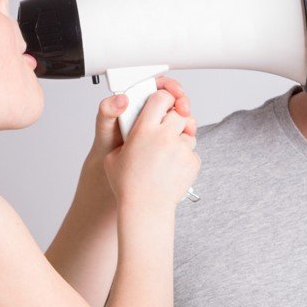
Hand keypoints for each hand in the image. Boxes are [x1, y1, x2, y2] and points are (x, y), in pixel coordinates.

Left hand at [89, 76, 193, 161]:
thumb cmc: (108, 143)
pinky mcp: (164, 133)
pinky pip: (178, 127)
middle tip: (183, 109)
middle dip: (181, 100)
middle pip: (171, 96)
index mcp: (135, 99)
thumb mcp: (104, 126)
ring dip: (185, 116)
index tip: (175, 92)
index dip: (168, 86)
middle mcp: (148, 108)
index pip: (155, 84)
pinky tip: (185, 134)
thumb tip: (121, 99)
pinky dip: (185, 129)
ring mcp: (158, 121)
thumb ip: (107, 110)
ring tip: (186, 124)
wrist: (113, 167)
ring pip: (177, 112)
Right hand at [104, 88, 198, 208]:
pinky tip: (172, 167)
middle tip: (167, 129)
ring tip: (168, 153)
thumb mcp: (113, 157)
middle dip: (174, 118)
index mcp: (143, 130)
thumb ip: (124, 137)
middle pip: (179, 113)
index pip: (161, 97)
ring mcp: (180, 148)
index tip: (163, 103)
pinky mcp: (192, 161)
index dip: (164, 97)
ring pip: (188, 131)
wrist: (145, 208)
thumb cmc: (127, 185)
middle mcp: (164, 136)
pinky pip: (193, 151)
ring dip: (181, 138)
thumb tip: (129, 128)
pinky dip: (185, 157)